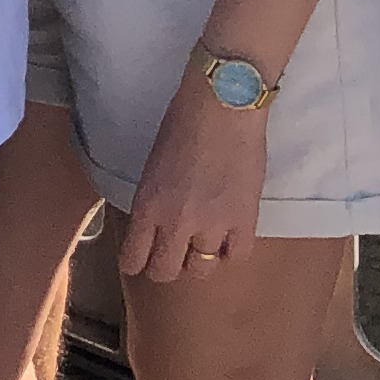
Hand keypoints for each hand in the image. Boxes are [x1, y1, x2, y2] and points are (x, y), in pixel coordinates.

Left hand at [117, 82, 269, 279]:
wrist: (222, 107)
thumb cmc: (181, 124)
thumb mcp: (152, 167)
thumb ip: (153, 202)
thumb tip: (156, 225)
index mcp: (148, 206)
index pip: (133, 259)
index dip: (135, 263)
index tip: (138, 261)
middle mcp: (177, 223)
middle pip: (166, 272)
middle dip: (165, 267)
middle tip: (170, 255)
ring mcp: (214, 225)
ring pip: (203, 270)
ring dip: (199, 260)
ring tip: (201, 246)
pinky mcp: (246, 221)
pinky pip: (238, 256)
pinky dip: (231, 252)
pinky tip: (228, 239)